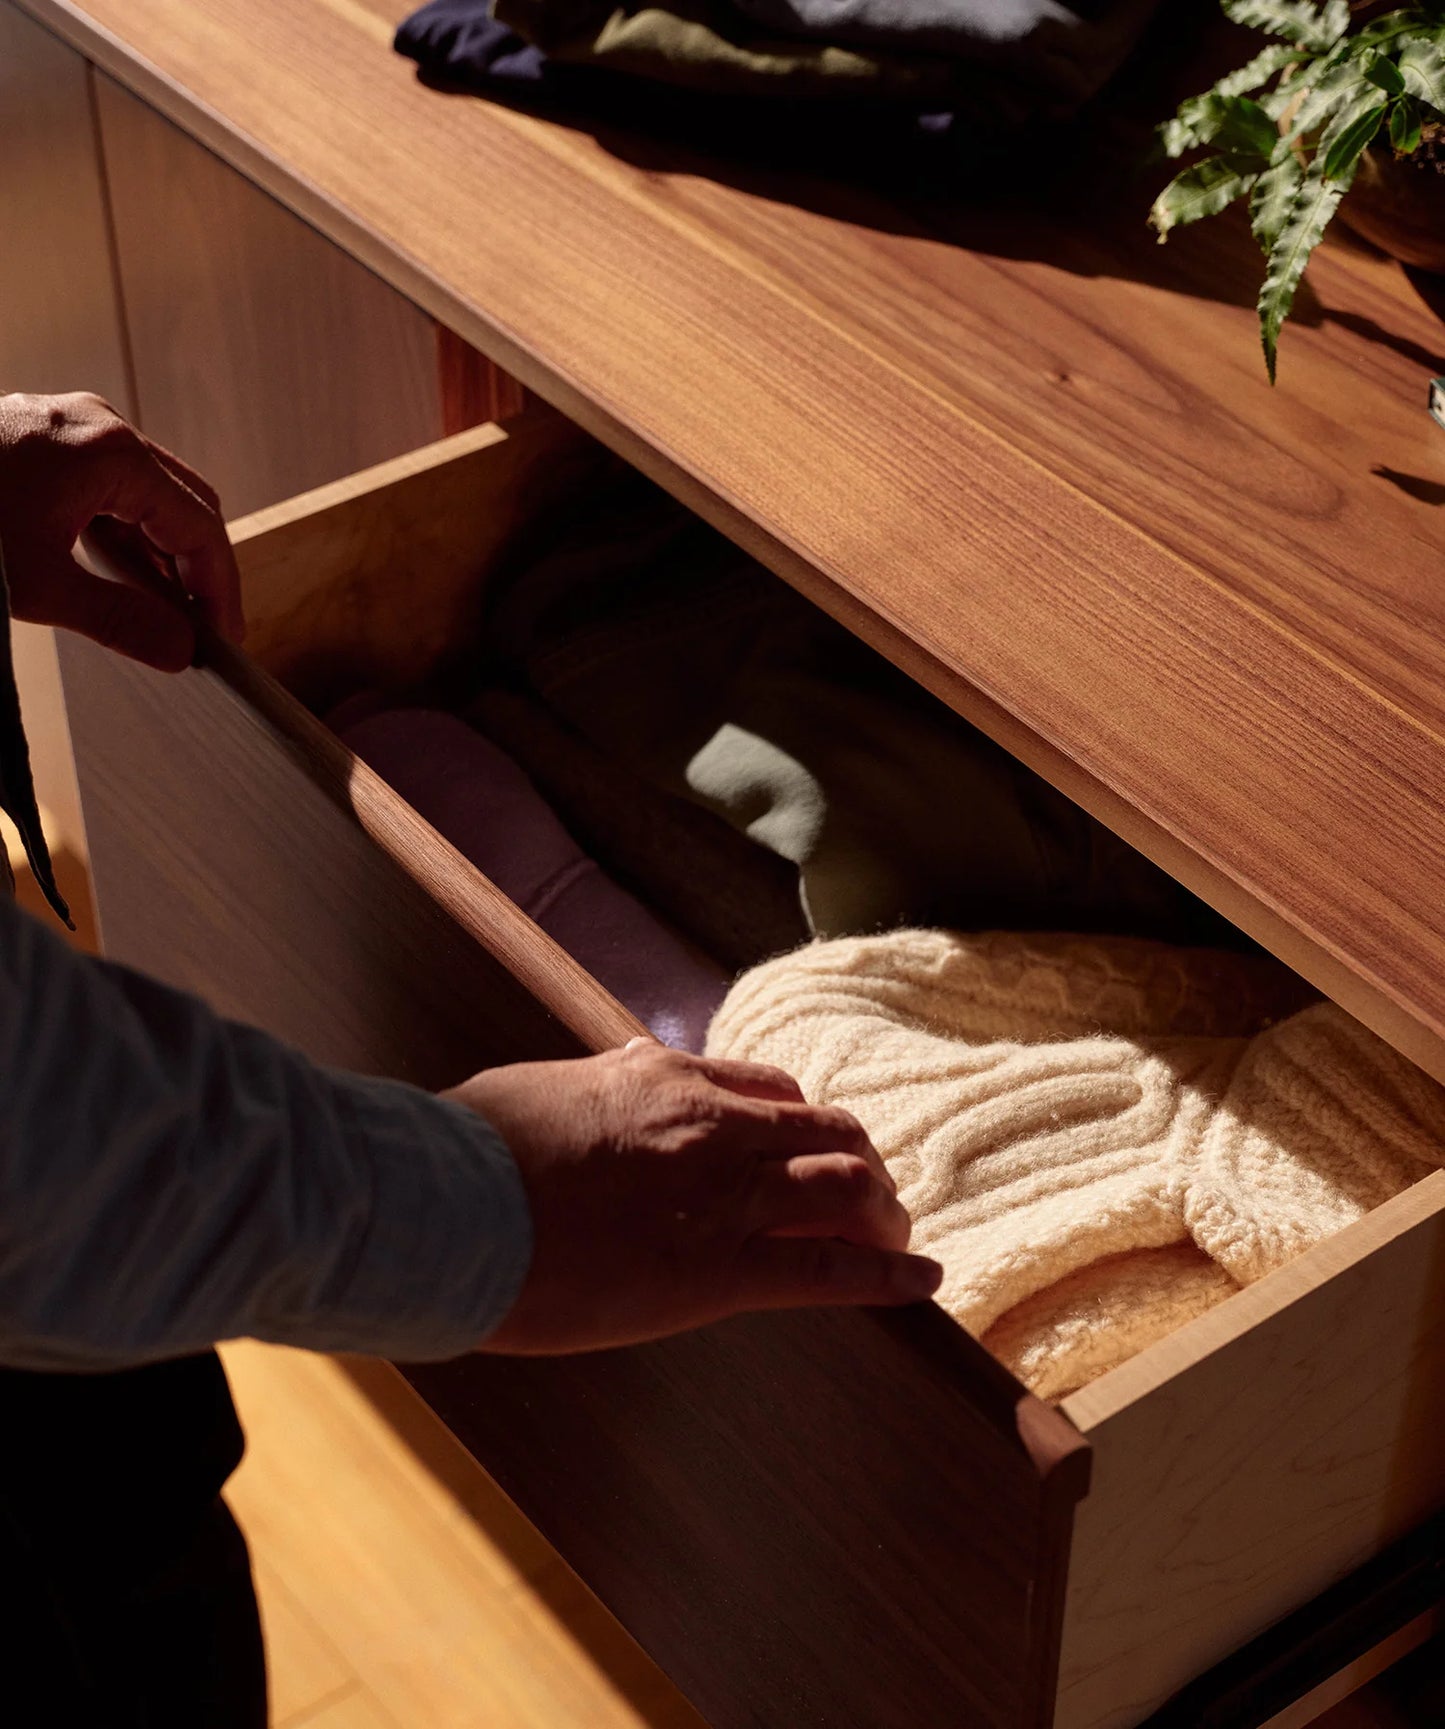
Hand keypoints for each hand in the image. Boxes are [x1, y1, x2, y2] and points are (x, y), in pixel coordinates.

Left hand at [0, 391, 243, 669]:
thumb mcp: (38, 587)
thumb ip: (120, 622)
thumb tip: (178, 652)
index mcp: (113, 453)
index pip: (200, 527)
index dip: (219, 591)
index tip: (223, 640)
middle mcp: (101, 426)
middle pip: (186, 503)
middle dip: (198, 571)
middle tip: (201, 632)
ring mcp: (72, 426)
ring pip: (151, 494)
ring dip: (161, 555)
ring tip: (161, 613)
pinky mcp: (45, 437)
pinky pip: (111, 486)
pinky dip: (125, 534)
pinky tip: (118, 577)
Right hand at [446, 1039, 941, 1353]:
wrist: (446, 1206)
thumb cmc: (467, 1151)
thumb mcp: (536, 1087)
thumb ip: (591, 1082)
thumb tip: (613, 1071)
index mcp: (663, 1078)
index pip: (770, 1088)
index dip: (806, 1122)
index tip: (815, 1146)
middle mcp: (711, 1126)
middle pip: (829, 1131)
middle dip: (864, 1163)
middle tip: (873, 1197)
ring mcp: (722, 1196)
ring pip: (848, 1188)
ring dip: (883, 1213)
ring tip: (897, 1239)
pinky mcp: (718, 1271)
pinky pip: (831, 1270)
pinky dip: (888, 1276)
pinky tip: (921, 1285)